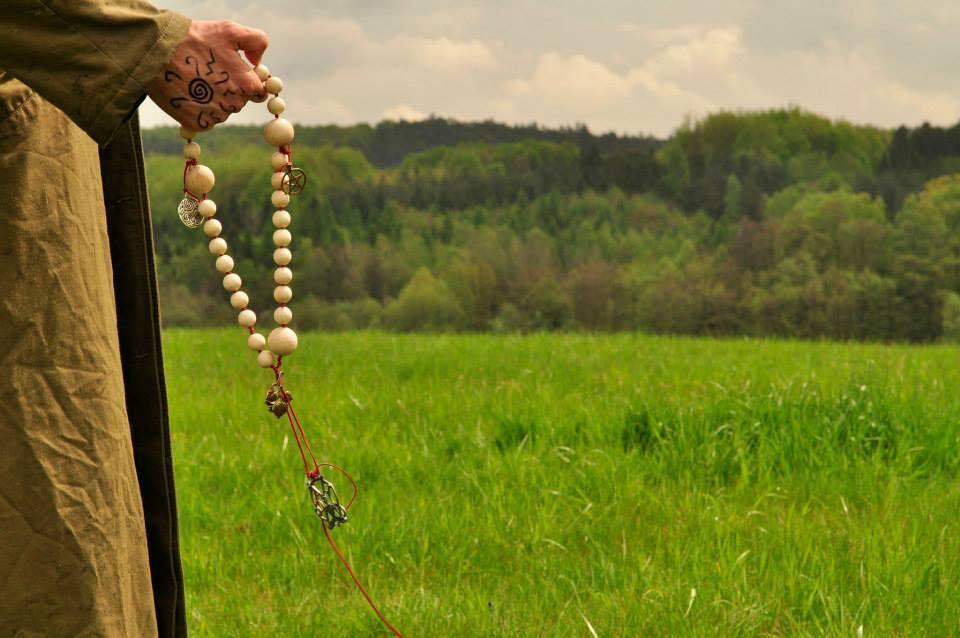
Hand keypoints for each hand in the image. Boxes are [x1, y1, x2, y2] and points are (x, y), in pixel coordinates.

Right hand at [147, 20, 268, 131]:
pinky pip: (205, 119)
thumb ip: (256, 41)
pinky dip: (198, 109)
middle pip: (238, 101)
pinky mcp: (198, 123)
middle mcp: (234, 103)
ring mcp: (215, 115)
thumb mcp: (230, 30)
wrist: (157, 50)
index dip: (245, 79)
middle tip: (207, 70)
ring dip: (212, 99)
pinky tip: (188, 91)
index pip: (258, 90)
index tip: (230, 69)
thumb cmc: (195, 38)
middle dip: (228, 88)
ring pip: (221, 110)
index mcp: (247, 83)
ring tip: (195, 79)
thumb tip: (259, 62)